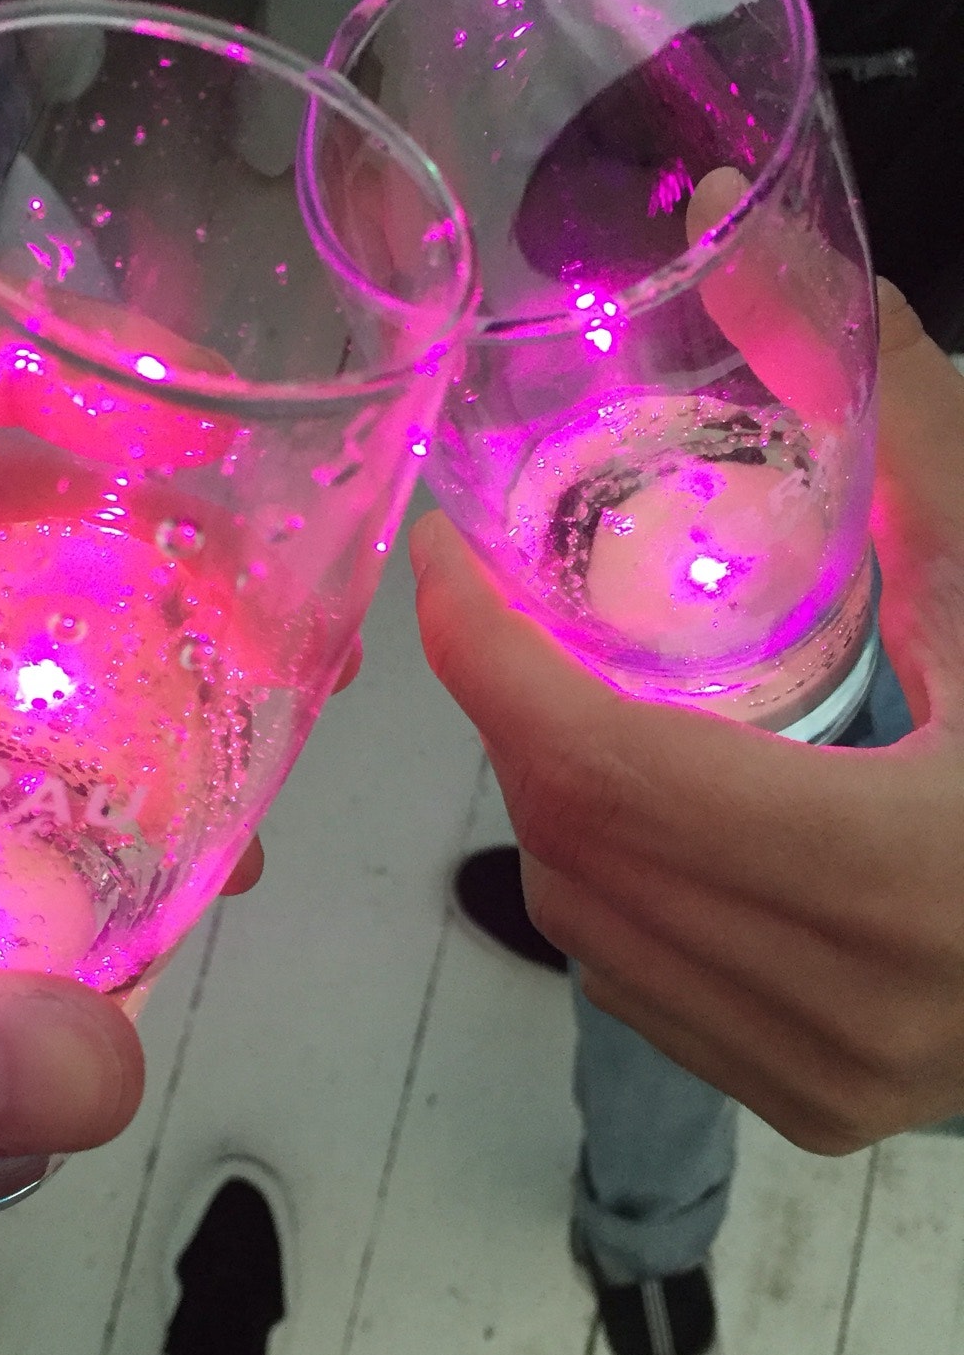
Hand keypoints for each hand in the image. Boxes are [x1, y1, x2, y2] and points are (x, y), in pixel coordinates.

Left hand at [411, 274, 963, 1153]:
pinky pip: (630, 981)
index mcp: (903, 873)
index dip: (493, 659)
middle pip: (576, 841)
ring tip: (606, 706)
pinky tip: (667, 819)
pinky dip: (610, 885)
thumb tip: (773, 252)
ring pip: (585, 919)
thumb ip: (906, 436)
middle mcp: (845, 1004)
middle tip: (530, 618)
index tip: (448, 562)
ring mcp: (821, 1072)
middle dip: (521, 717)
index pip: (606, 770)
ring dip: (559, 798)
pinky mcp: (807, 1102)